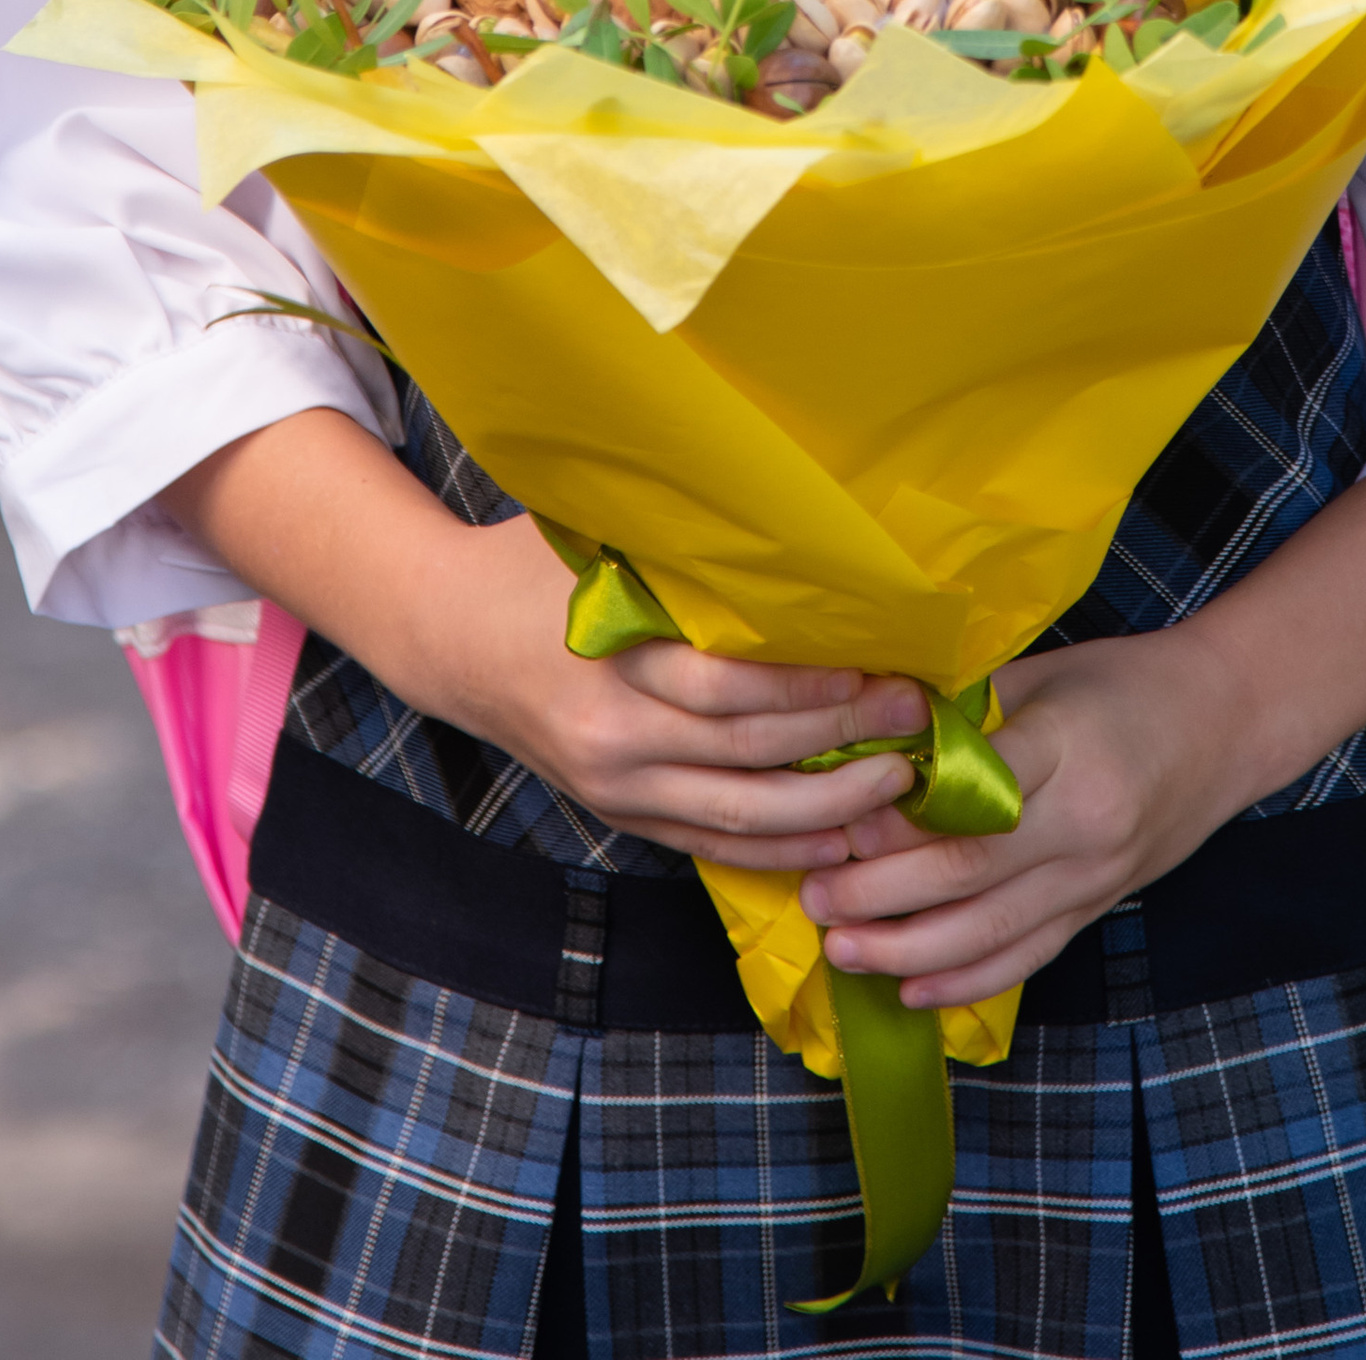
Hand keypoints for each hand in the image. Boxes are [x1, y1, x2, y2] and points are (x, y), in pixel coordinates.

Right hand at [165, 409, 923, 873]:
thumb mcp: (600, 538)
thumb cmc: (535, 566)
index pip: (734, 687)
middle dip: (845, 742)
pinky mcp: (619, 813)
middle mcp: (615, 734)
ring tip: (899, 787)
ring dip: (828, 810)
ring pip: (740, 816)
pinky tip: (837, 839)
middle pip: (750, 754)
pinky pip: (711, 843)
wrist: (447, 636)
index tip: (888, 668)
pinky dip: (779, 848)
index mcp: (614, 658)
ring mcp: (616, 784)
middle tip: (918, 719)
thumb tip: (794, 517)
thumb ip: (684, 545)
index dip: (818, 687)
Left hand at [796, 477, 1365, 1006]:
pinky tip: (909, 989)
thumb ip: (969, 712)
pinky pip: (1026, 958)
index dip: (900, 822)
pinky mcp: (1098, 908)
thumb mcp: (1045, 673)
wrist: (1227, 722)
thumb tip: (873, 736)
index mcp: (1068, 749)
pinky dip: (964, 982)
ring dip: (908, 952)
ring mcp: (1095, 877)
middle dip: (883, 896)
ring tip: (841, 950)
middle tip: (816, 896)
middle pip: (972, 876)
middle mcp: (1084, 825)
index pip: (973, 798)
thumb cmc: (1125, 681)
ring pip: (992, 934)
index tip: (839, 825)